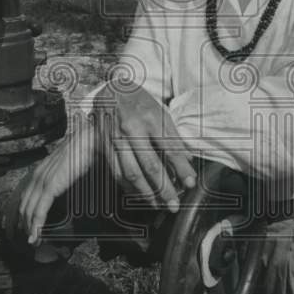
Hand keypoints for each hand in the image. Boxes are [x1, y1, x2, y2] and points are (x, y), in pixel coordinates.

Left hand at [17, 123, 96, 244]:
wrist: (89, 139)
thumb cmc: (84, 150)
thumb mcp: (69, 165)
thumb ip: (65, 175)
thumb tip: (68, 183)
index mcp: (41, 171)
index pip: (26, 195)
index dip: (24, 212)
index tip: (26, 225)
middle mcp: (37, 175)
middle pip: (25, 205)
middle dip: (24, 224)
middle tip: (29, 239)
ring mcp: (42, 181)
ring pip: (30, 210)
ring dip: (30, 228)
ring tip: (33, 242)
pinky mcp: (50, 186)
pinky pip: (40, 210)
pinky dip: (37, 225)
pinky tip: (36, 235)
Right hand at [101, 83, 195, 211]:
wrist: (111, 89)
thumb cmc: (139, 101)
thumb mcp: (160, 112)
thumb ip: (173, 136)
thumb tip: (187, 159)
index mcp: (151, 117)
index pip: (170, 147)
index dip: (181, 168)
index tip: (190, 183)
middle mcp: (132, 128)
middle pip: (150, 165)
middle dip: (164, 188)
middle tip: (173, 205)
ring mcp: (115, 137)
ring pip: (131, 172)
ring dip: (145, 193)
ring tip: (157, 205)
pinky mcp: (103, 145)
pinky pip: (116, 172)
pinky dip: (127, 187)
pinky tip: (138, 195)